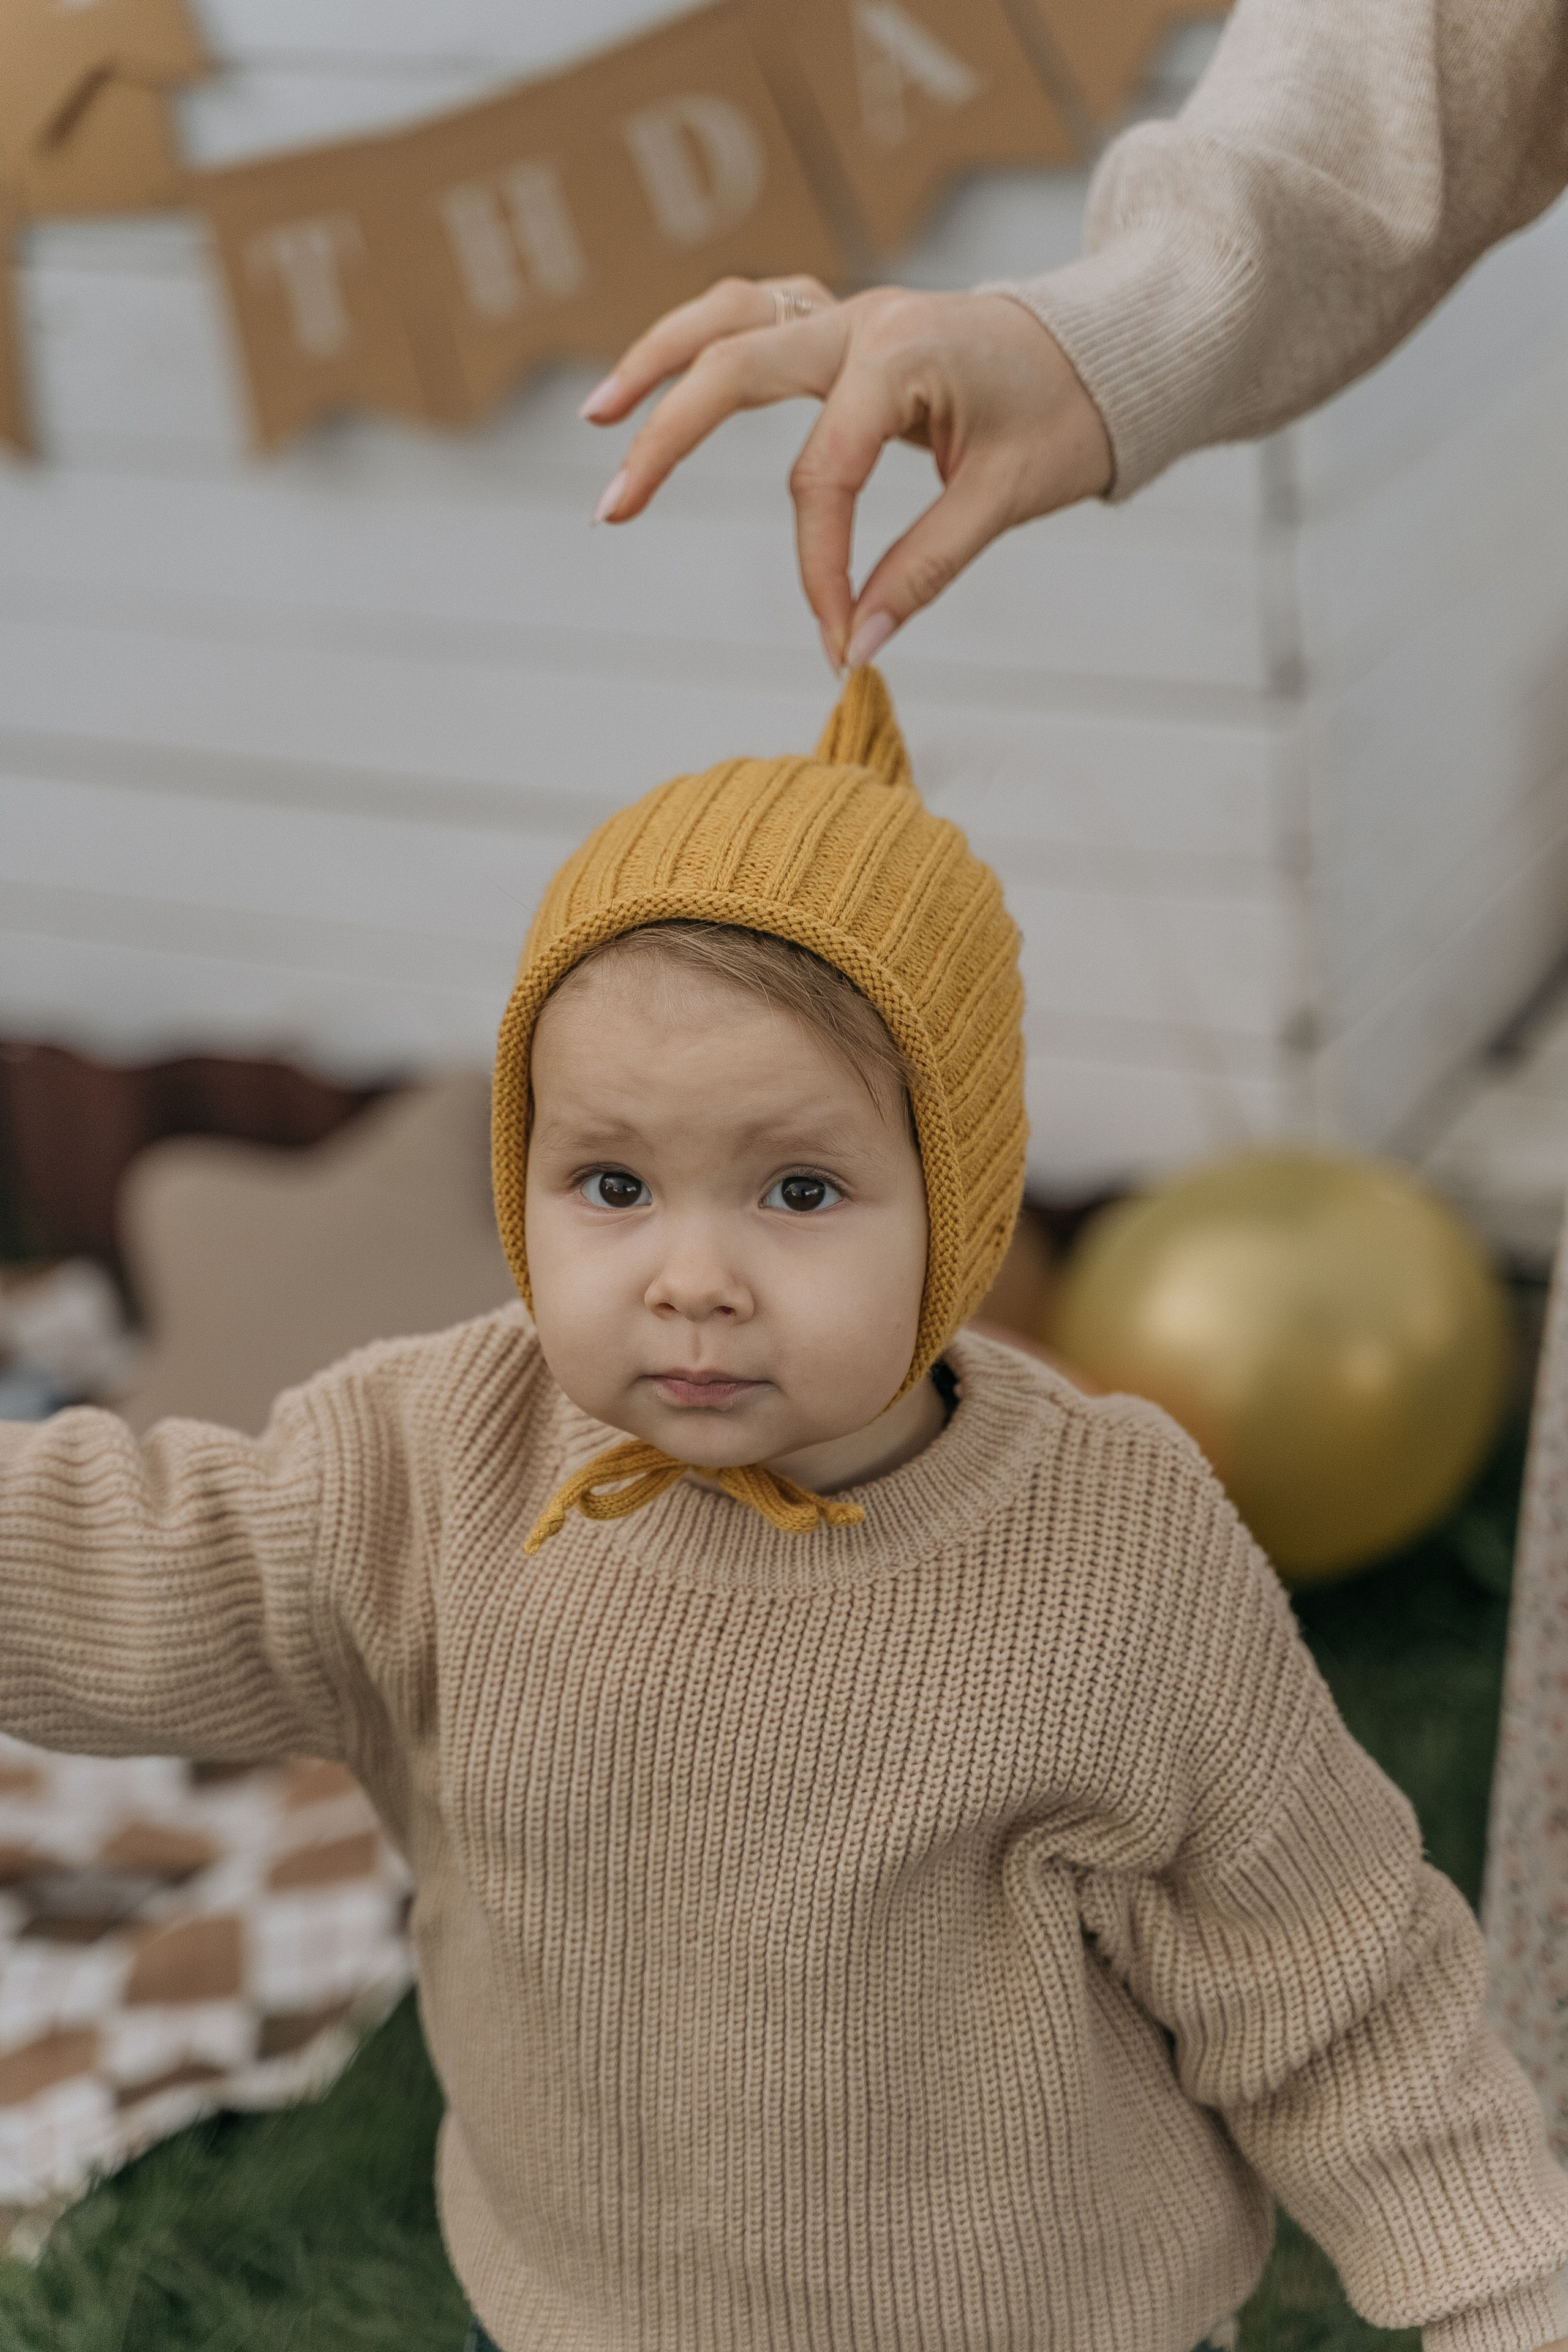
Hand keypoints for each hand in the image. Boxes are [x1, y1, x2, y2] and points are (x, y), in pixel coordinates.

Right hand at [581, 275, 1112, 669]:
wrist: (1110, 346)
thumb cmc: (1070, 413)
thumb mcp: (1010, 497)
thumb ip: (926, 569)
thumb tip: (857, 645)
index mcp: (903, 356)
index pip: (823, 476)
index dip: (818, 569)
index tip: (834, 640)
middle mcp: (862, 320)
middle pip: (733, 366)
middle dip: (665, 440)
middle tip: (612, 512)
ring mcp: (849, 312)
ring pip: (728, 315)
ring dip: (658, 361)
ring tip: (600, 416)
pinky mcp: (847, 323)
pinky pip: (755, 315)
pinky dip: (702, 344)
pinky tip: (660, 384)